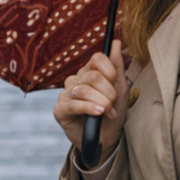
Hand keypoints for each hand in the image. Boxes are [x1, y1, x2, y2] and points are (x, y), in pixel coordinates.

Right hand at [53, 39, 128, 166]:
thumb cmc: (112, 112)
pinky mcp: (59, 110)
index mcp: (89, 72)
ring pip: (84, 89)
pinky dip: (88, 108)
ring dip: (101, 103)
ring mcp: (65, 94)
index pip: (97, 58)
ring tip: (108, 113)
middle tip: (113, 106)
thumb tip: (116, 42)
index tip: (116, 84)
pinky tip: (98, 113)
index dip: (110, 71)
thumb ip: (117, 65)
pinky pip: (73, 104)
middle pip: (93, 76)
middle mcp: (75, 79)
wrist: (107, 138)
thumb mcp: (120, 89)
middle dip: (108, 92)